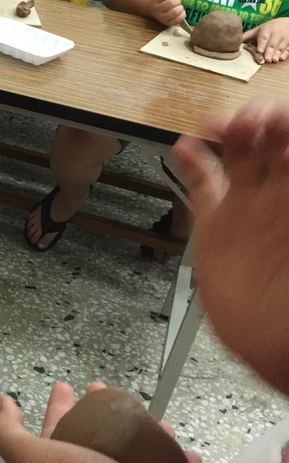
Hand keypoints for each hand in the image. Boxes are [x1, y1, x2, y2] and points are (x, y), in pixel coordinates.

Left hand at [0, 382, 199, 462]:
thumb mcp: (29, 456)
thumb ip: (7, 432)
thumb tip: (2, 405)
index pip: (58, 430)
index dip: (58, 407)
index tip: (63, 385)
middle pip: (99, 437)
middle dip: (99, 411)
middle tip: (102, 388)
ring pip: (139, 455)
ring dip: (142, 433)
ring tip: (147, 414)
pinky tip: (184, 449)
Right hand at [148, 0, 186, 27]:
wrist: (159, 11)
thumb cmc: (165, 0)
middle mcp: (156, 9)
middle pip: (171, 3)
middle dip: (177, 1)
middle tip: (177, 2)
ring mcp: (161, 18)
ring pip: (175, 11)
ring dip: (180, 8)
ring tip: (179, 7)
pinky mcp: (167, 24)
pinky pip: (178, 20)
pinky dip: (182, 15)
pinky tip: (181, 12)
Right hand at [174, 102, 288, 391]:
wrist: (276, 343)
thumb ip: (284, 211)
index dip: (287, 127)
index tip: (276, 121)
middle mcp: (278, 197)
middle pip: (272, 140)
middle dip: (261, 120)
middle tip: (248, 118)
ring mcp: (247, 207)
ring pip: (238, 153)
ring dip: (228, 131)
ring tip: (219, 125)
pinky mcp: (217, 224)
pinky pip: (202, 184)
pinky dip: (191, 162)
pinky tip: (184, 146)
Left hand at [244, 18, 288, 62]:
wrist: (287, 22)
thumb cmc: (269, 28)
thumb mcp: (259, 29)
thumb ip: (248, 35)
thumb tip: (234, 41)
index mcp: (266, 30)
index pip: (264, 37)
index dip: (262, 44)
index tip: (259, 51)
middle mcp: (276, 34)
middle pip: (272, 44)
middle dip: (270, 52)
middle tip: (267, 59)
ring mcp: (284, 38)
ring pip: (281, 47)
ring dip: (277, 54)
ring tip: (273, 60)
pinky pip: (288, 48)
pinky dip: (285, 53)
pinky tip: (282, 58)